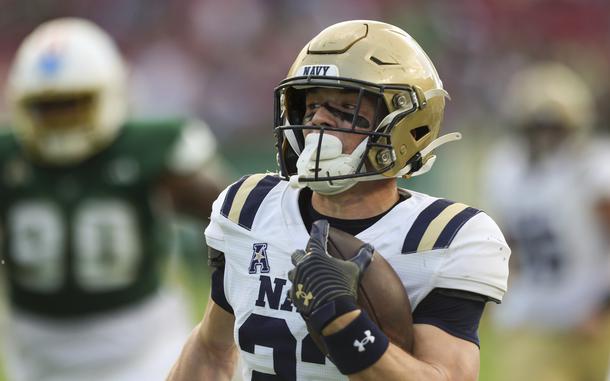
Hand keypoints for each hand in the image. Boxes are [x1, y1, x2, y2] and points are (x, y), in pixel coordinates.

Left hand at [288, 219, 373, 333]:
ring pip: (292, 271)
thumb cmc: (343, 286)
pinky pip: (293, 289)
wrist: (332, 312)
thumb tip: (370, 247)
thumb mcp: (355, 270)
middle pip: (297, 254)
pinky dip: (298, 289)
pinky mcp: (294, 295)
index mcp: (316, 255)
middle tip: (311, 256)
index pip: (317, 236)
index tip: (320, 223)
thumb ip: (362, 256)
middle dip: (303, 254)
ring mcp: (296, 280)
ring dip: (298, 271)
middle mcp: (303, 265)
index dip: (320, 228)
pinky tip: (304, 292)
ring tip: (306, 274)